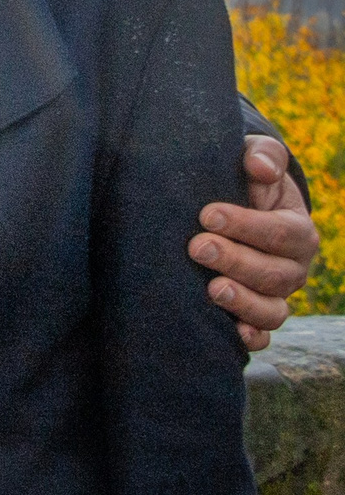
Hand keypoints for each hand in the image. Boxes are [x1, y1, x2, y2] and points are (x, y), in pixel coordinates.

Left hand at [190, 135, 320, 350]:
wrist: (234, 208)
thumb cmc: (244, 181)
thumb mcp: (255, 160)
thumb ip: (261, 156)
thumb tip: (259, 167)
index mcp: (297, 230)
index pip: (279, 232)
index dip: (245, 225)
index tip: (207, 214)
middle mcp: (293, 267)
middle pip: (274, 273)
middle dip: (235, 260)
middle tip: (197, 246)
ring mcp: (276, 295)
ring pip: (272, 309)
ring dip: (243, 302)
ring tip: (212, 289)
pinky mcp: (257, 314)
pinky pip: (263, 334)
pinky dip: (252, 337)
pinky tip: (234, 334)